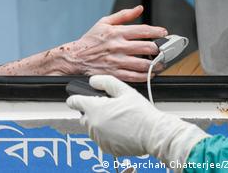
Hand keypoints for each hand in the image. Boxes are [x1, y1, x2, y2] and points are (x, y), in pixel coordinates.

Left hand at [66, 75, 209, 169]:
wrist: (153, 133)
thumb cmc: (141, 113)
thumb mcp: (125, 90)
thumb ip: (106, 82)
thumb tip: (93, 80)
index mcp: (95, 109)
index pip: (75, 102)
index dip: (76, 98)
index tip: (78, 98)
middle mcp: (93, 125)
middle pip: (84, 116)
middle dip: (93, 111)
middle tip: (109, 108)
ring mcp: (99, 138)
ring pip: (92, 128)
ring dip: (100, 123)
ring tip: (118, 119)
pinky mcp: (106, 148)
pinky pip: (101, 139)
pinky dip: (107, 134)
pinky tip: (120, 129)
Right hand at [69, 5, 166, 81]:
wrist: (75, 58)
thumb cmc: (90, 40)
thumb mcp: (104, 22)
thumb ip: (123, 15)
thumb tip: (139, 8)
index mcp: (117, 32)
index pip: (142, 30)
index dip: (157, 32)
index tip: (164, 33)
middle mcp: (118, 46)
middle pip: (146, 47)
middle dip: (159, 49)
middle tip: (165, 50)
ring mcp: (117, 61)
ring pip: (142, 64)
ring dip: (155, 64)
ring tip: (160, 63)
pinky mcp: (114, 74)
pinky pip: (134, 76)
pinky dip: (144, 76)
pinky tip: (149, 74)